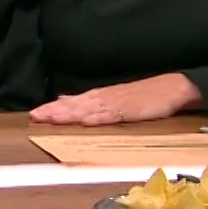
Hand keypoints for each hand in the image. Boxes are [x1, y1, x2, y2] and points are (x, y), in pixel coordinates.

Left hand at [29, 74, 200, 125]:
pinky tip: (85, 121)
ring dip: (69, 113)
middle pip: (75, 105)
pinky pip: (110, 114)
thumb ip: (92, 102)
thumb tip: (68, 102)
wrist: (173, 88)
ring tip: (51, 118)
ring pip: (87, 108)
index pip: (72, 102)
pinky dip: (97, 117)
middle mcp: (104, 97)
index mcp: (101, 96)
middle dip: (54, 111)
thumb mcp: (116, 99)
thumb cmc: (146, 96)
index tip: (34, 113)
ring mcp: (116, 103)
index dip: (53, 108)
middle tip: (34, 116)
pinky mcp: (129, 110)